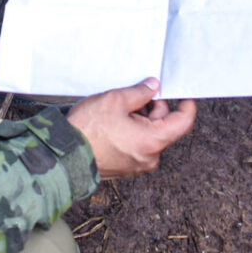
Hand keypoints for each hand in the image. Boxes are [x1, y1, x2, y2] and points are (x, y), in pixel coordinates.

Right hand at [67, 80, 196, 177]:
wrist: (65, 156)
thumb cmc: (89, 129)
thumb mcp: (116, 100)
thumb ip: (140, 92)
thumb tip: (153, 86)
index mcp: (153, 141)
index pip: (183, 122)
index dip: (186, 104)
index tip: (182, 91)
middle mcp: (150, 157)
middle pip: (162, 126)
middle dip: (151, 107)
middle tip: (132, 94)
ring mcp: (137, 164)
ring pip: (148, 134)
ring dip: (139, 118)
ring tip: (116, 109)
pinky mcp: (125, 166)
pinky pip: (137, 144)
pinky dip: (131, 130)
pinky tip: (112, 122)